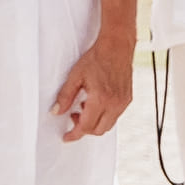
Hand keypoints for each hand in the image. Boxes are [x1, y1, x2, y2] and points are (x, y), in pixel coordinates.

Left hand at [50, 21, 134, 137]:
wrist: (116, 47)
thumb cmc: (96, 58)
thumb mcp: (75, 76)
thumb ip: (65, 96)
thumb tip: (57, 111)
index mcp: (100, 99)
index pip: (86, 126)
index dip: (74, 134)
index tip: (67, 137)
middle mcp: (114, 104)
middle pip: (98, 130)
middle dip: (84, 128)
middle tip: (73, 116)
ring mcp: (123, 102)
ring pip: (108, 125)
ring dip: (94, 122)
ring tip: (84, 106)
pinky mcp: (127, 99)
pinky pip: (115, 116)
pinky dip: (104, 116)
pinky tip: (95, 102)